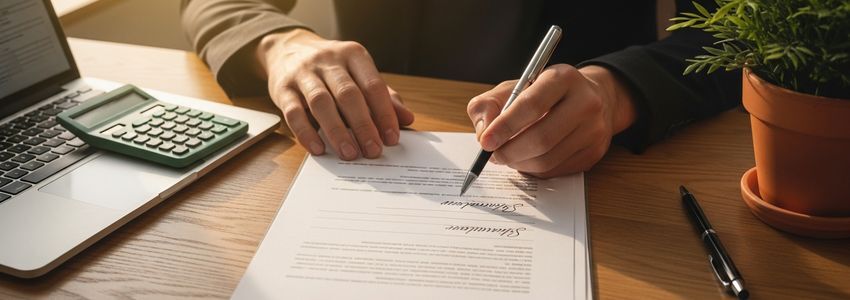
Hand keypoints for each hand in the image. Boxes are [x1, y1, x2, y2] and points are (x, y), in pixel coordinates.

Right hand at [256, 29, 414, 159]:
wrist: (288, 48)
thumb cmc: (331, 67)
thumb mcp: (359, 73)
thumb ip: (383, 96)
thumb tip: (407, 119)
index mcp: (353, 55)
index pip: (372, 85)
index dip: (384, 113)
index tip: (391, 138)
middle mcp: (328, 61)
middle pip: (348, 95)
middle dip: (363, 125)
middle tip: (373, 151)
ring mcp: (303, 73)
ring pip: (321, 103)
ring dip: (337, 131)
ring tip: (350, 154)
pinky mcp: (282, 88)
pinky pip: (294, 112)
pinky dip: (306, 133)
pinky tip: (319, 149)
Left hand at [466, 65, 636, 177]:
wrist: (589, 100)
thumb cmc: (543, 94)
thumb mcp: (513, 87)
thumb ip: (489, 104)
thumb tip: (483, 133)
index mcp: (562, 78)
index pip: (531, 105)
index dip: (505, 126)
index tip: (486, 142)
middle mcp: (585, 102)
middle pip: (541, 138)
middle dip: (509, 152)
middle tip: (493, 155)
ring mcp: (593, 130)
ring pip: (547, 159)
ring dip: (519, 163)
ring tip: (508, 156)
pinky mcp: (594, 152)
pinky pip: (555, 170)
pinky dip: (533, 169)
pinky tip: (527, 158)